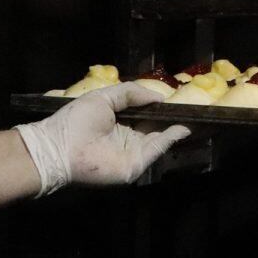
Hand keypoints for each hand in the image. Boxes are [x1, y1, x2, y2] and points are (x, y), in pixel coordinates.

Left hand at [14, 83, 190, 195]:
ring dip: (178, 127)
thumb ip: (131, 93)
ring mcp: (133, 152)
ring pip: (161, 138)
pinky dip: (171, 138)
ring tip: (198, 115)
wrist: (59, 148)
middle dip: (175, 117)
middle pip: (158, 126)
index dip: (162, 106)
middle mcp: (129, 137)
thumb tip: (159, 96)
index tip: (180, 97)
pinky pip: (156, 149)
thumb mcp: (105, 97)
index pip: (147, 113)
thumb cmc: (77, 120)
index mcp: (120, 121)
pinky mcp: (135, 165)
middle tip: (196, 106)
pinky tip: (183, 126)